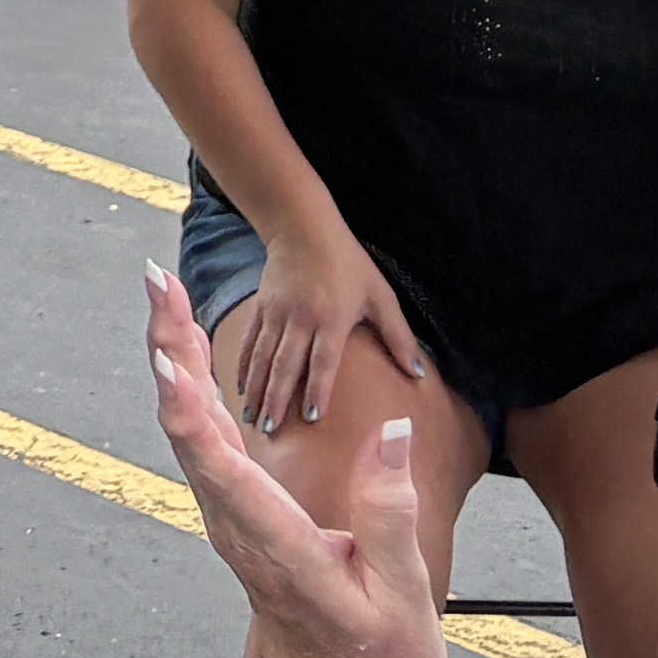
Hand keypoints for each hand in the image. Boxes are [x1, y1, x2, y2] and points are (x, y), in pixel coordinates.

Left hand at [144, 269, 440, 657]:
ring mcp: (230, 521)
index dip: (187, 407)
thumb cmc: (377, 652)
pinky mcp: (235, 514)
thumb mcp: (402, 594)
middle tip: (157, 282)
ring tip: (166, 296)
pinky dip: (191, 387)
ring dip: (175, 357)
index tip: (164, 352)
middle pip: (188, 430)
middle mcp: (237, 529)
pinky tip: (181, 352)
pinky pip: (204, 442)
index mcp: (277, 549)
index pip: (219, 471)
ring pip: (190, 429)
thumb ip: (390, 515)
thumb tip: (394, 430)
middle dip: (170, 348)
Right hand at [214, 215, 418, 433]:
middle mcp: (300, 318)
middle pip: (286, 364)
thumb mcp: (380, 295)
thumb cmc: (348, 262)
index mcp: (331, 317)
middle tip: (268, 430)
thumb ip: (398, 336)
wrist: (303, 227)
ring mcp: (276, 312)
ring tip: (250, 418)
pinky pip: (250, 341)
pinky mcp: (261, 307)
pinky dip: (243, 365)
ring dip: (257, 389)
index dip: (317, 389)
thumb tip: (418, 375)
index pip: (322, 360)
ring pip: (263, 357)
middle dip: (276, 399)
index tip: (311, 418)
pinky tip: (239, 387)